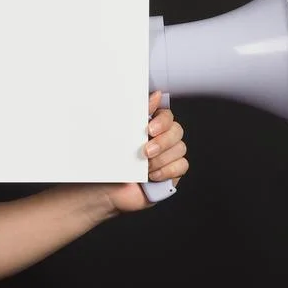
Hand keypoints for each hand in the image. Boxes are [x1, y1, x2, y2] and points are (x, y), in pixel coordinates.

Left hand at [105, 91, 189, 211]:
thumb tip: (155, 95)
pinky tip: (152, 176)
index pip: (167, 115)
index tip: (149, 129)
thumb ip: (138, 114)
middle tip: (146, 152)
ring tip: (145, 167)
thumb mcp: (120, 135)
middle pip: (177, 130)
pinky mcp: (172, 172)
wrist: (106, 192)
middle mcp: (161, 139)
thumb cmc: (110, 164)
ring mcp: (168, 156)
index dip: (162, 121)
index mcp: (149, 127)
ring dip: (161, 159)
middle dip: (162, 142)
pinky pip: (181, 166)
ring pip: (180, 148)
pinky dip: (167, 170)